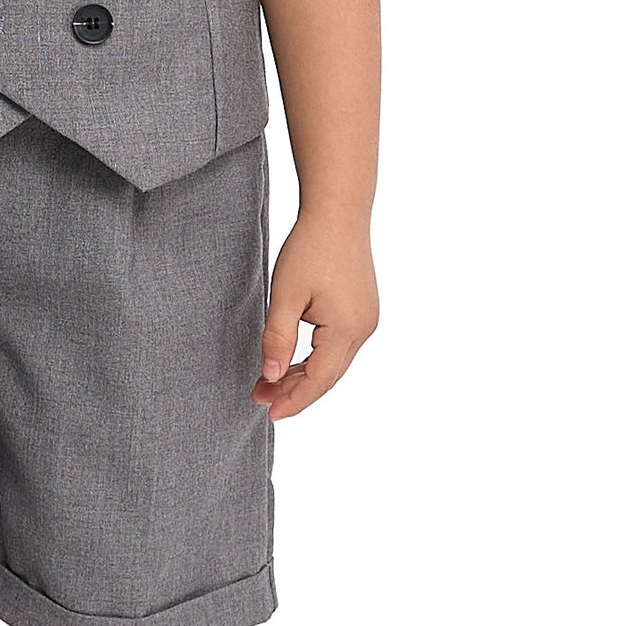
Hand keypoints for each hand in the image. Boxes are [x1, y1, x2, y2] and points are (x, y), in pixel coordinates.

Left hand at [254, 208, 378, 420]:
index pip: (319, 379)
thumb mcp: (285, 294)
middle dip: (294, 391)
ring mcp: (366, 320)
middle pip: (328, 376)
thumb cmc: (310, 247)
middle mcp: (364, 329)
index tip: (269, 413)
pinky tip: (292, 361)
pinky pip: (338, 346)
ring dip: (303, 375)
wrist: (338, 212)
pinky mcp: (362, 311)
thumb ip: (277, 338)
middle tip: (260, 398)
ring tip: (269, 383)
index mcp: (348, 328)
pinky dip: (314, 358)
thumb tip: (272, 376)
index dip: (294, 400)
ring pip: (333, 363)